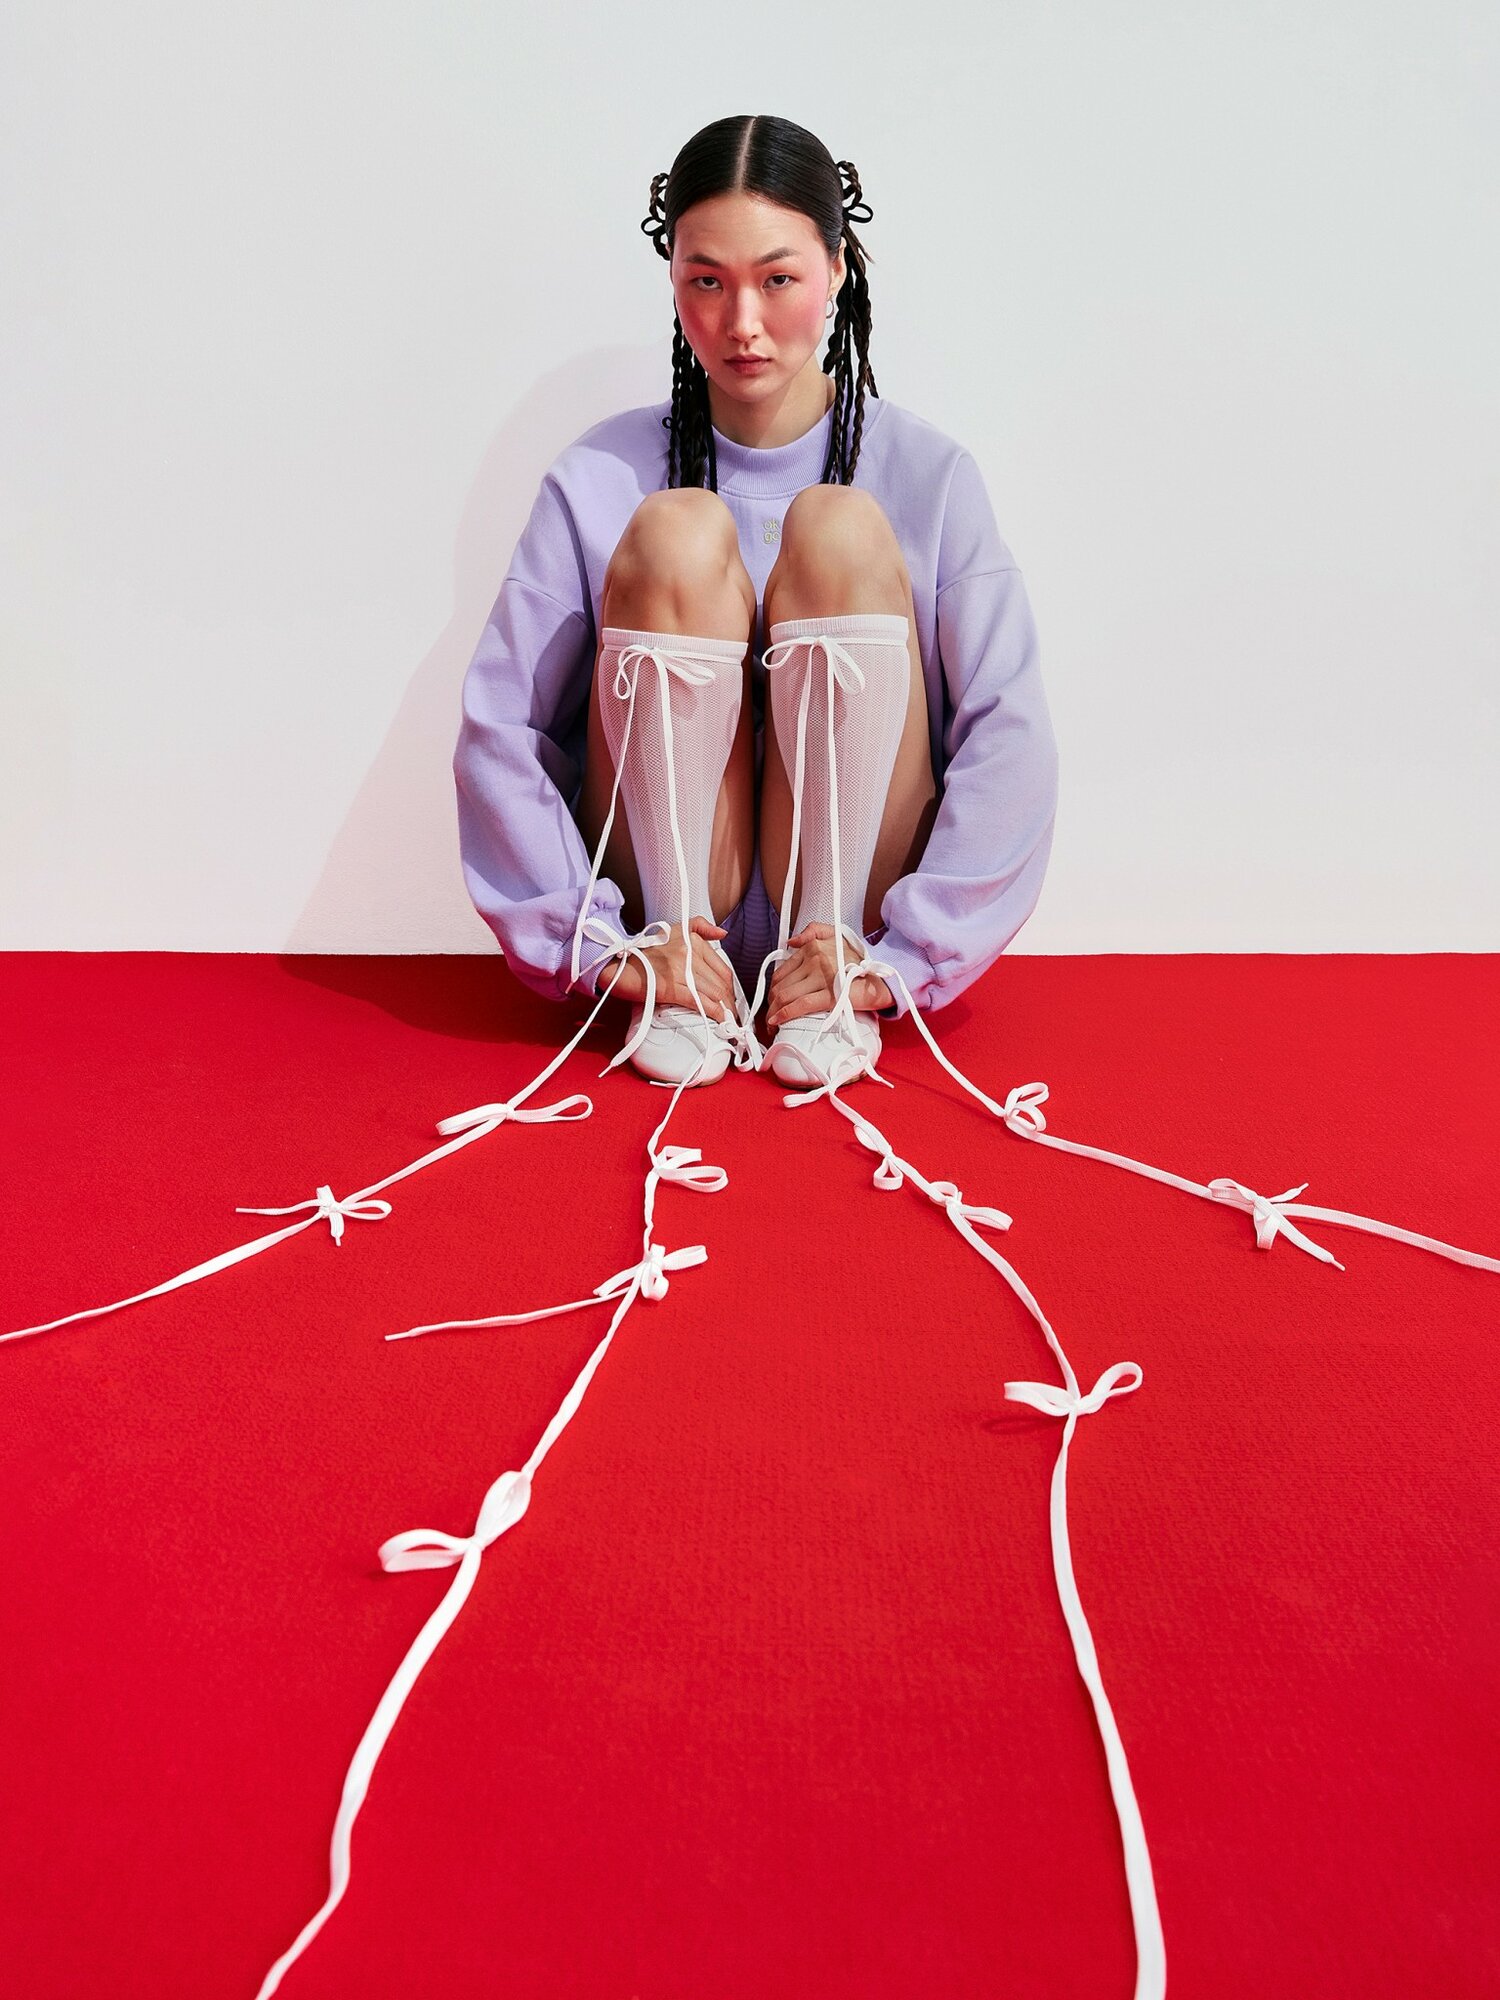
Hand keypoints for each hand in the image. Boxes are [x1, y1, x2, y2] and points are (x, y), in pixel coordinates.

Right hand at [598, 917, 737, 1019]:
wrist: (618, 965)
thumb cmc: (644, 952)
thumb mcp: (674, 930)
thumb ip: (700, 927)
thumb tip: (722, 933)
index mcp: (693, 941)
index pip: (722, 968)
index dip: (731, 988)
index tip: (732, 999)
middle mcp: (689, 953)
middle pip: (720, 983)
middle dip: (730, 1002)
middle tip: (732, 1014)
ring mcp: (680, 970)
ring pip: (712, 993)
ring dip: (724, 1010)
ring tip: (728, 1020)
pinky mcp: (670, 986)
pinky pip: (699, 1001)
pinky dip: (712, 1012)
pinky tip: (718, 1019)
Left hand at [766, 922, 892, 1028]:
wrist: (884, 976)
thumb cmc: (862, 960)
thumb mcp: (839, 935)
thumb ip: (814, 931)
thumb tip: (791, 941)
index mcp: (813, 947)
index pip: (783, 970)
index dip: (773, 988)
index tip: (773, 1000)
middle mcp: (815, 959)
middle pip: (781, 985)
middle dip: (771, 1003)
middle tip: (770, 1015)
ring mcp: (822, 977)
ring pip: (787, 995)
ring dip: (775, 1011)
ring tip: (772, 1023)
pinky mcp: (830, 994)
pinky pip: (801, 1005)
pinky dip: (785, 1014)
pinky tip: (777, 1021)